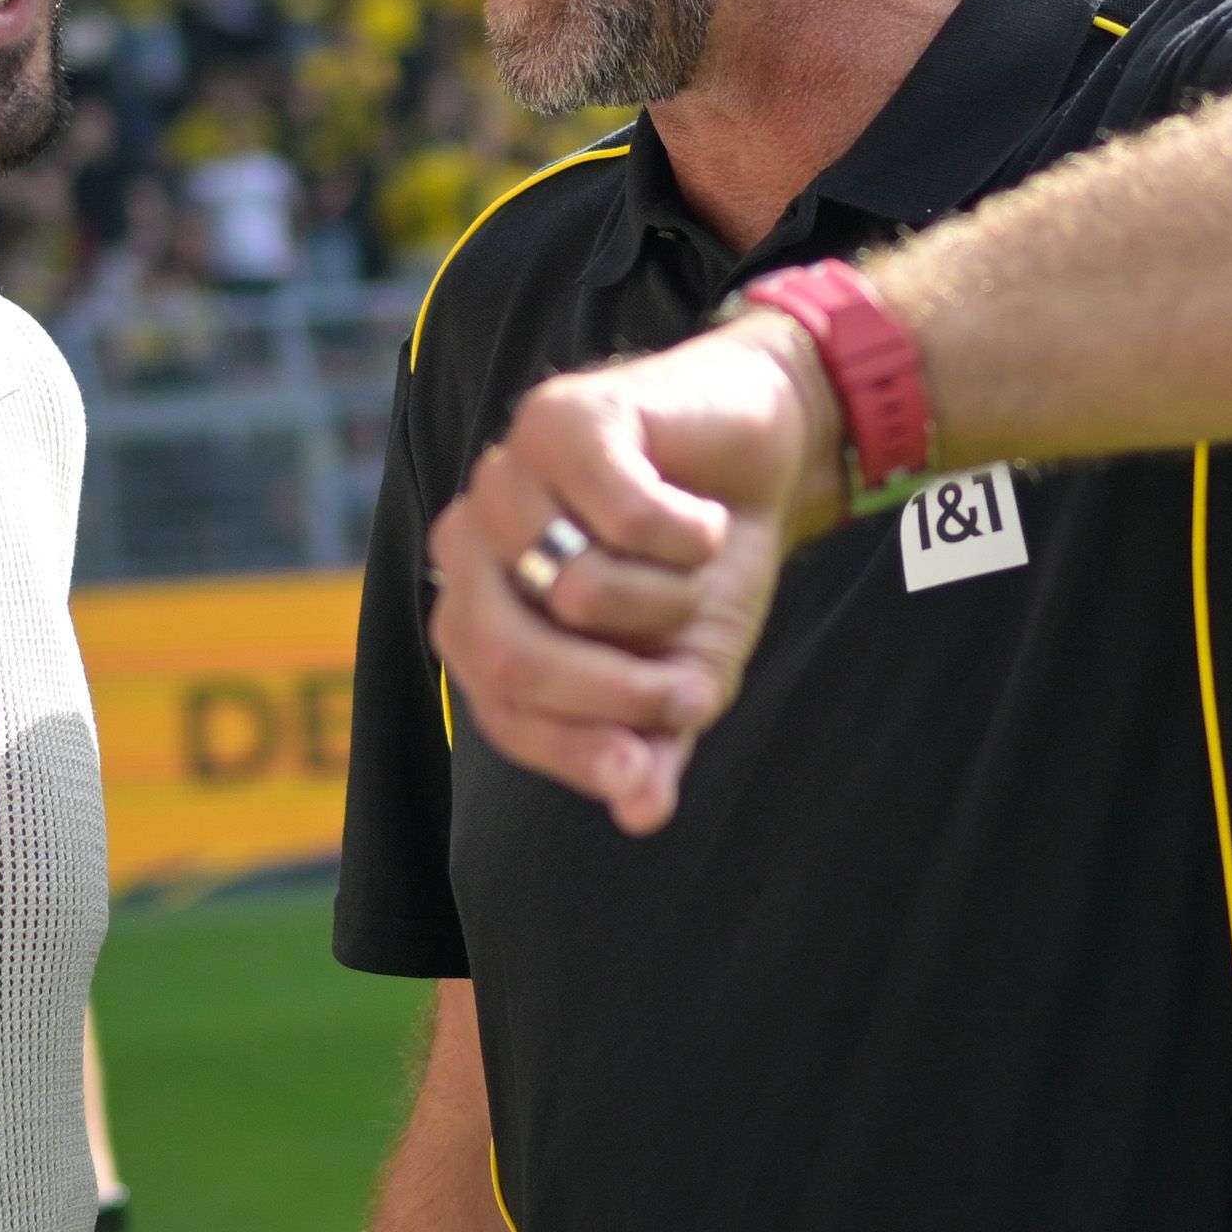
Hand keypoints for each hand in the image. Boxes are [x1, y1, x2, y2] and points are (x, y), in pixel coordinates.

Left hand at [422, 314, 841, 834]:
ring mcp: (507, 474)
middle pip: (514, 658)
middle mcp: (472, 544)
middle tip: (692, 691)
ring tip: (696, 565)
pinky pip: (621, 514)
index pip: (503, 710)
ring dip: (668, 596)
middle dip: (613, 692)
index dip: (577, 751)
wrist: (760, 455)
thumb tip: (642, 814)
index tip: (647, 769)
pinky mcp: (562, 416)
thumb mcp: (686, 673)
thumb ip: (653, 743)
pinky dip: (687, 534)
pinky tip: (703, 520)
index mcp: (482, 613)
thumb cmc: (698, 568)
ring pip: (577, 587)